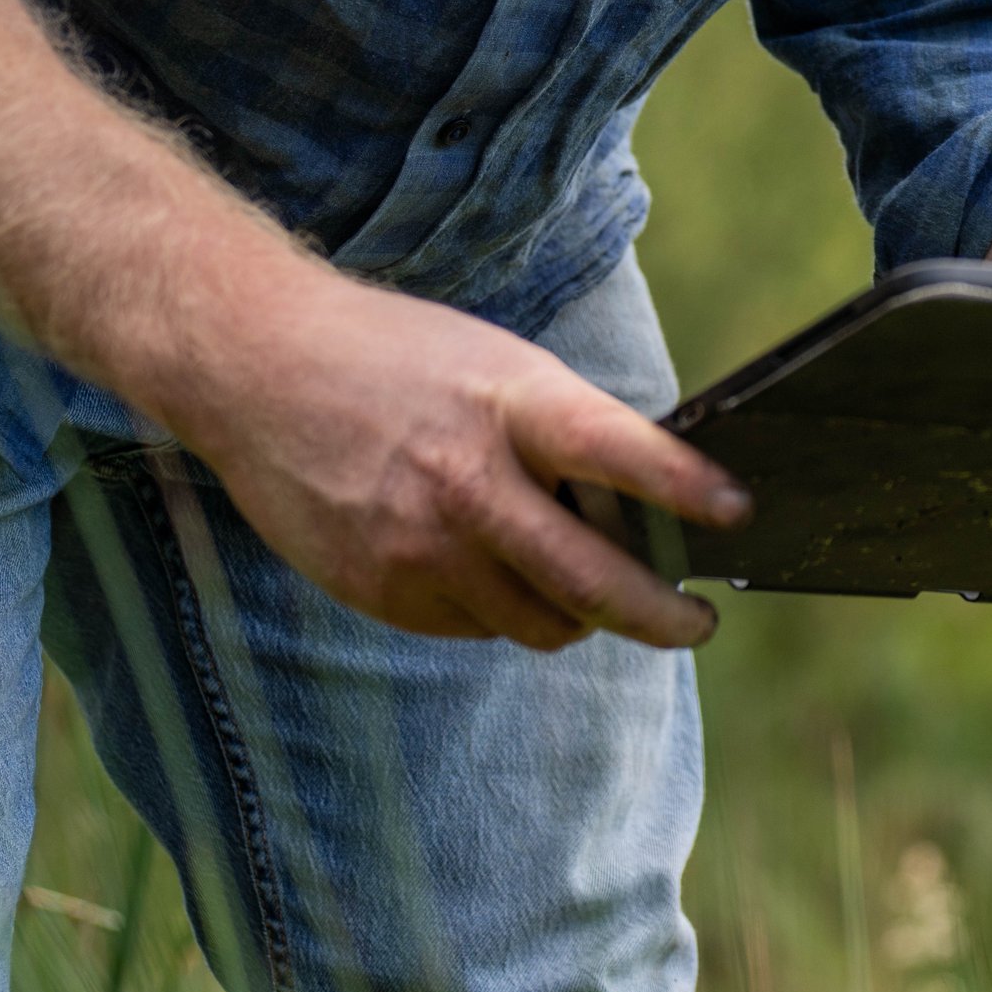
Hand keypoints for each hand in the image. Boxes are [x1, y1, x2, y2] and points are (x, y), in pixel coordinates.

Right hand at [163, 261, 750, 651]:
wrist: (252, 369)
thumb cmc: (399, 361)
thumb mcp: (499, 367)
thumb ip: (571, 433)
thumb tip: (658, 507)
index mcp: (510, 406)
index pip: (616, 452)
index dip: (684, 486)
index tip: (739, 513)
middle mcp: (467, 482)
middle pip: (591, 581)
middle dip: (662, 616)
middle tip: (695, 623)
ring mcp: (418, 545)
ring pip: (541, 624)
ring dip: (578, 617)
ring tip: (587, 591)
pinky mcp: (379, 589)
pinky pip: (476, 630)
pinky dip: (500, 611)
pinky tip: (488, 569)